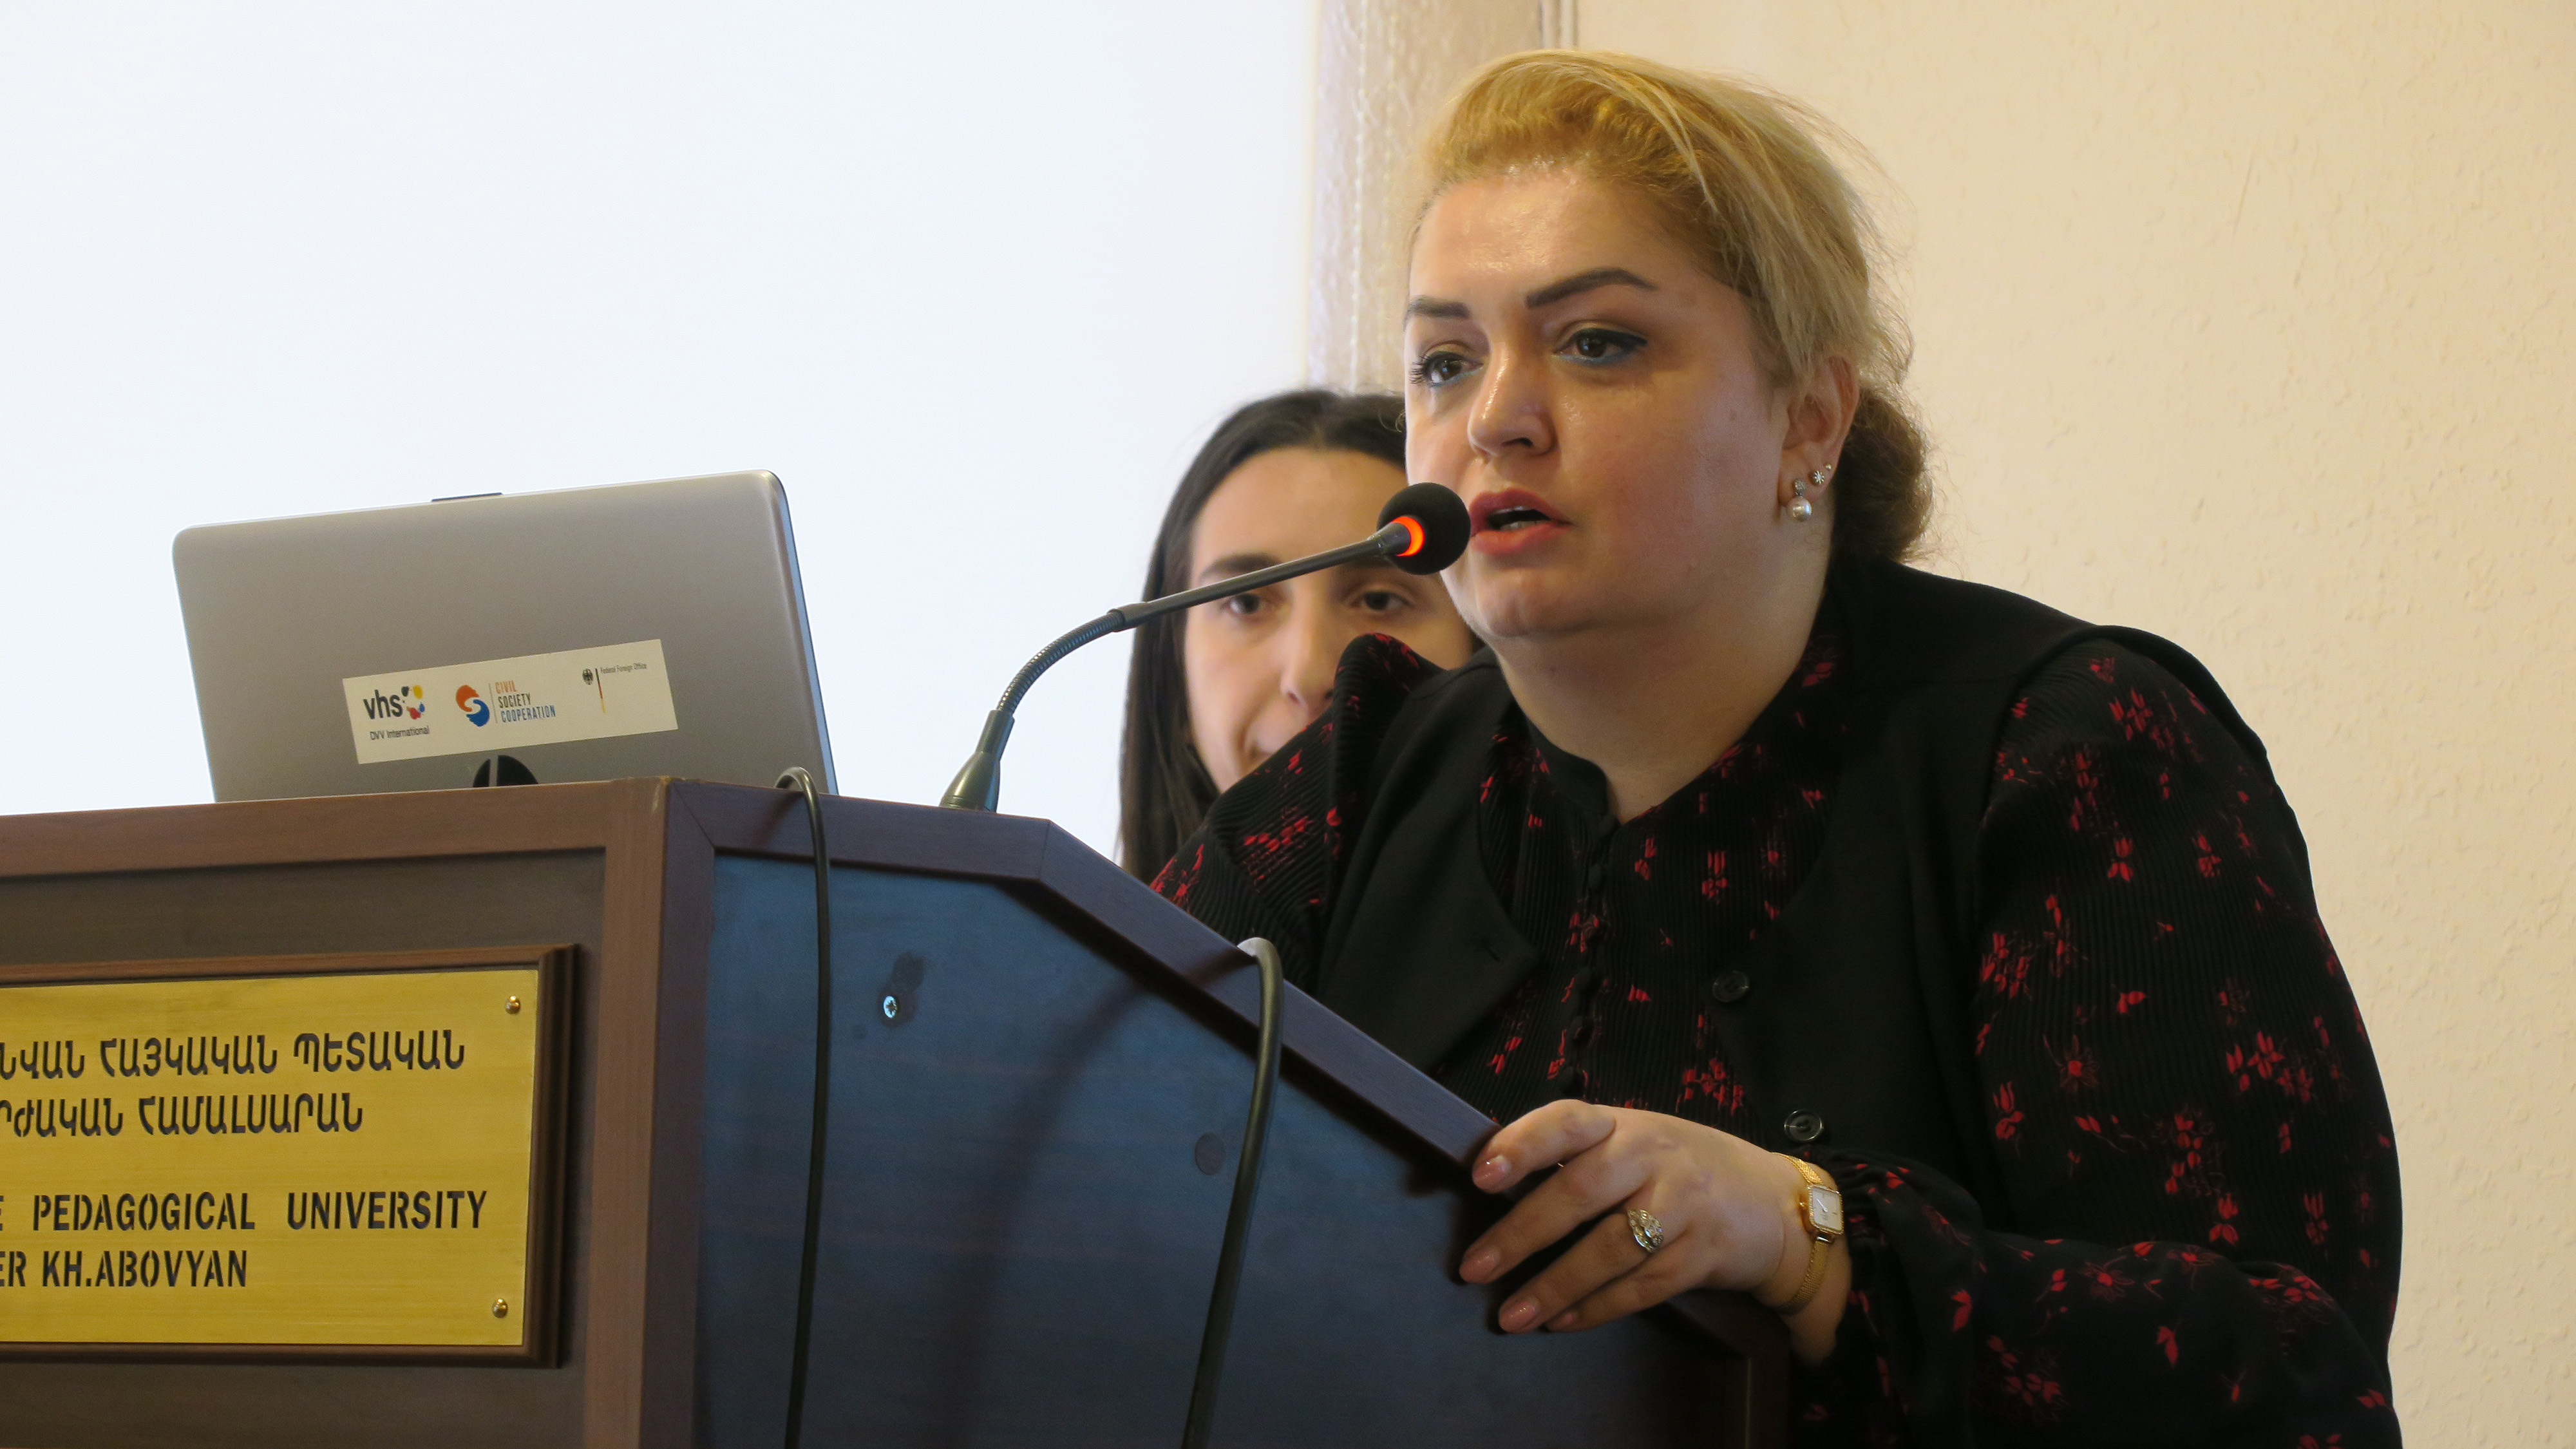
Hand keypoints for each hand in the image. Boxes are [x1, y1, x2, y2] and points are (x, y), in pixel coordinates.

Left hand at [1457, 1101, 1844, 1351]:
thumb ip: (1581, 1156)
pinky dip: (1598, 1308)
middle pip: (1580, 1191)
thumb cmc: (1683, 1170)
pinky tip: (1561, 1323)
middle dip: (1522, 1233)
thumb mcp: (1638, 1142)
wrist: (1775, 1204)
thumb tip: (1494, 1184)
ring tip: (1511, 1315)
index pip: (1567, 1121)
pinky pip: (1642, 1287)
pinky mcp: (1702, 1254)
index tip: (1481, 1174)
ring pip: (1609, 1249)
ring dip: (1555, 1285)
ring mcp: (1682, 1206)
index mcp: (1625, 1125)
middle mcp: (1654, 1157)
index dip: (1523, 1144)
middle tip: (1475, 1266)